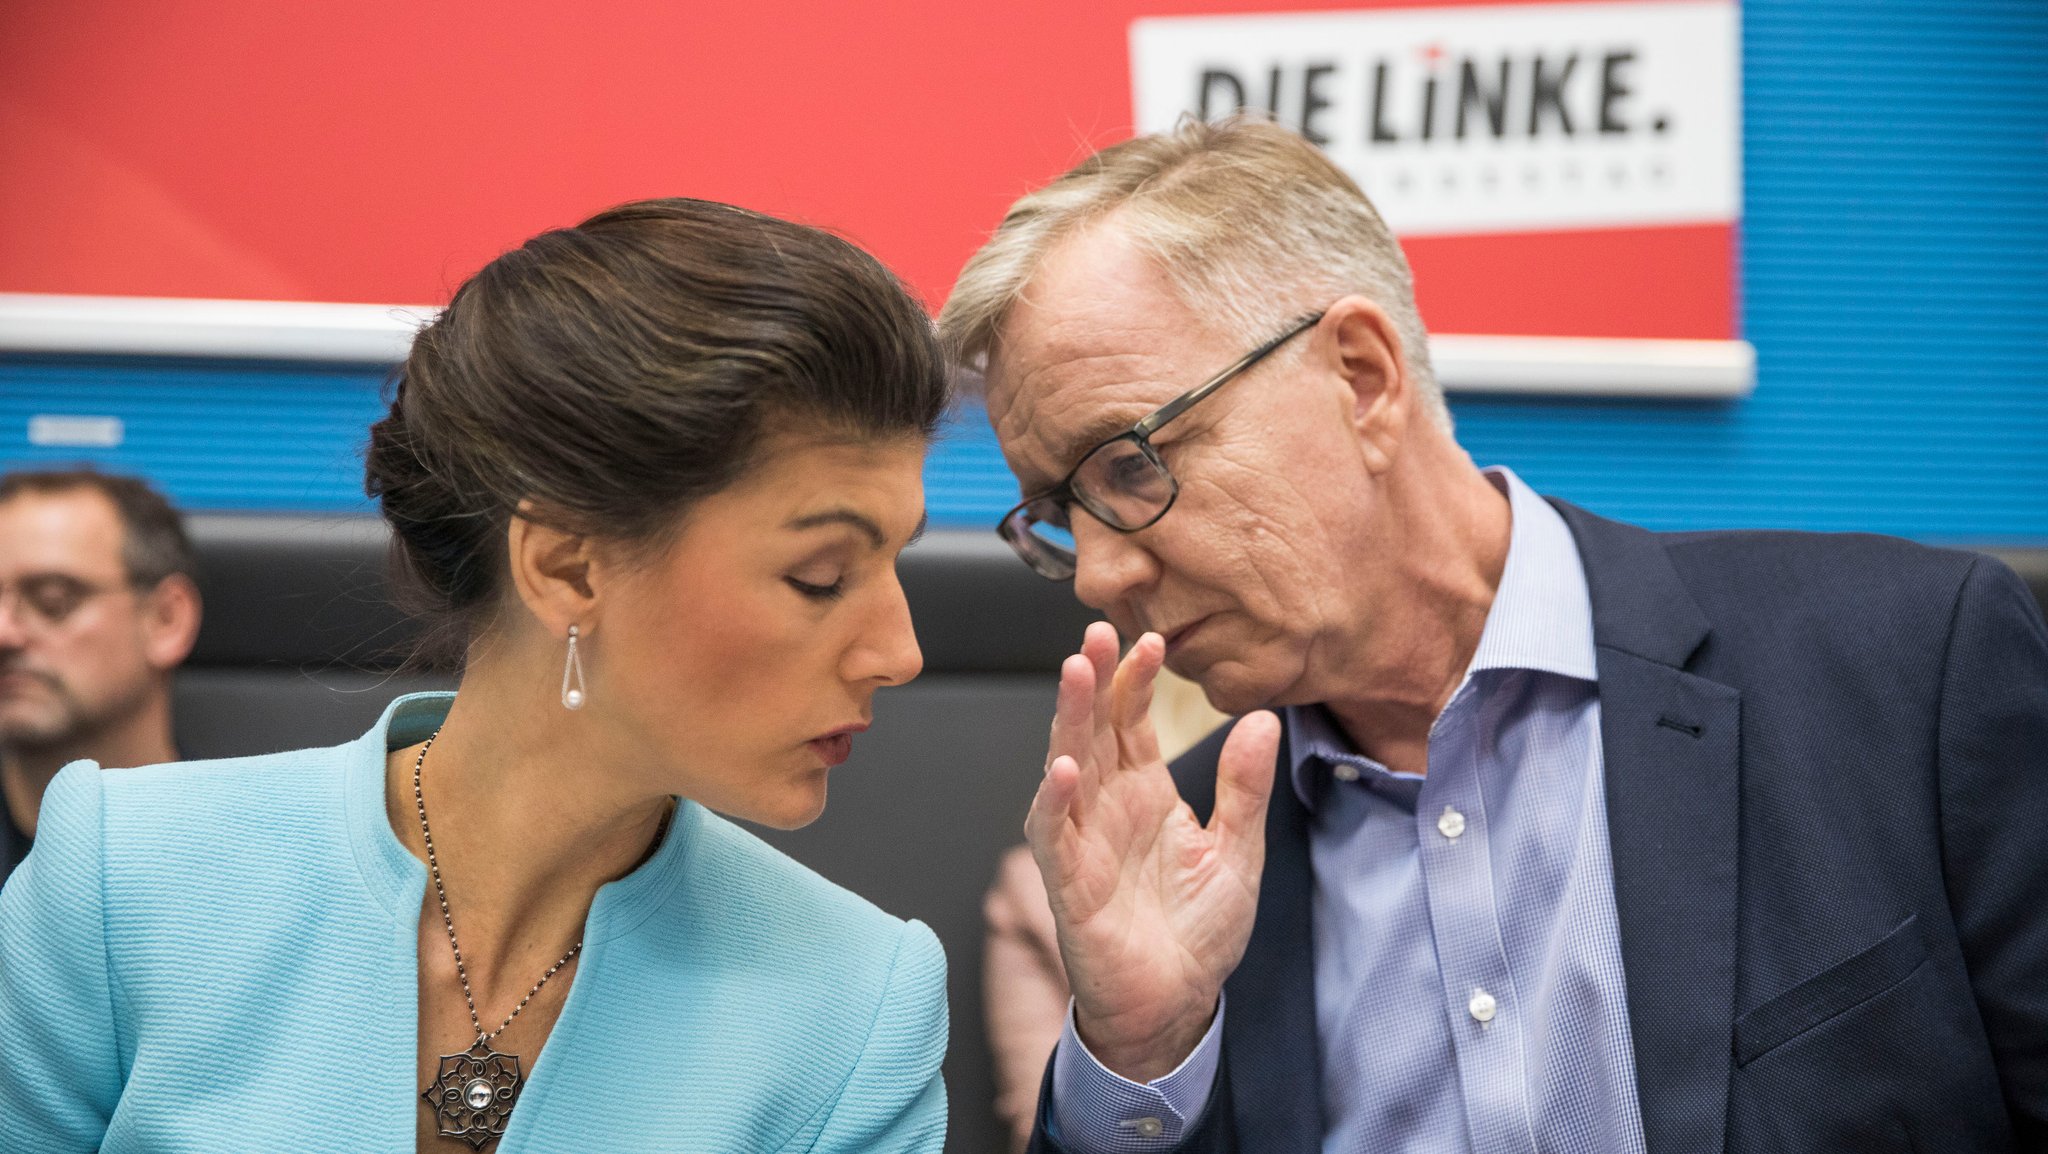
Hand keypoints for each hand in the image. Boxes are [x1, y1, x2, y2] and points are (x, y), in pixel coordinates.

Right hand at [1024, 621, 1280, 1081]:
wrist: (1177, 1003)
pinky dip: (1054, 801)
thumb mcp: (1238, 850)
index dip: (1136, 680)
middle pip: (1092, 730)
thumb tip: (1263, 717)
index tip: (1153, 639)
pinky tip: (1063, 768)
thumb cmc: (1197, 930)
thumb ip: (1246, 787)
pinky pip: (1054, 836)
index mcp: (1145, 793)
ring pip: (1065, 767)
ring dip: (1067, 721)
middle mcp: (1107, 808)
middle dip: (1093, 680)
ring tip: (1075, 674)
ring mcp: (1082, 842)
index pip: (1131, 722)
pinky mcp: (1069, 884)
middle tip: (1097, 631)